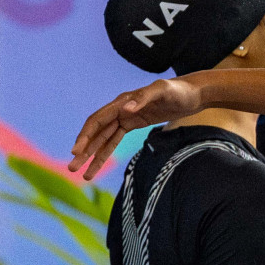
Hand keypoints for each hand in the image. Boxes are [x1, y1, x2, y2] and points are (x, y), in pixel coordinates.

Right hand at [68, 76, 203, 179]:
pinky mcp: (133, 124)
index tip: (77, 151)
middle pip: (96, 133)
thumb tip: (125, 108)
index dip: (86, 136)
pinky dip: (105, 152)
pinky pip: (114, 140)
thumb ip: (143, 98)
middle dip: (84, 150)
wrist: (192, 93)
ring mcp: (125, 117)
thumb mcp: (162, 91)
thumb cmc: (178, 90)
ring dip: (92, 156)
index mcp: (122, 101)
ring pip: (103, 139)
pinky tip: (96, 164)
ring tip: (83, 174)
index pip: (97, 121)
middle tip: (72, 168)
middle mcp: (119, 109)